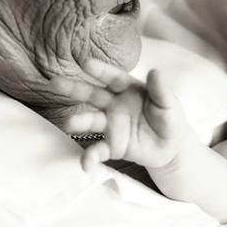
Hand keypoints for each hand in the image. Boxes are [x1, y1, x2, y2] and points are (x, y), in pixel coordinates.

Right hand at [49, 59, 190, 169]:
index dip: (101, 71)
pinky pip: (99, 150)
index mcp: (129, 89)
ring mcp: (112, 125)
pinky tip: (85, 163)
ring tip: (70, 123)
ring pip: (92, 121)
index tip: (86, 63)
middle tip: (55, 82)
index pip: (114, 78)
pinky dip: (90, 156)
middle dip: (74, 88)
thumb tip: (155, 71)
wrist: (171, 147)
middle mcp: (115, 105)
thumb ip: (161, 89)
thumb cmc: (169, 118)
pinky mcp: (113, 146)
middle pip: (93, 95)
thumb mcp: (169, 103)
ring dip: (80, 121)